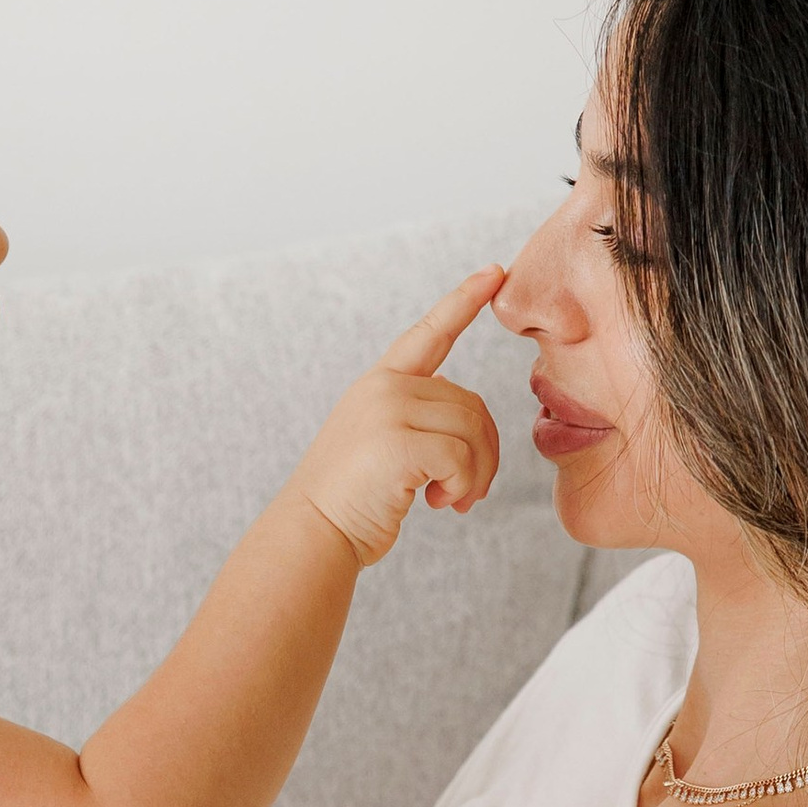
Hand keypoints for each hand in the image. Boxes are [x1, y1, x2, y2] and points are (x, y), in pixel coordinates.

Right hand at [290, 268, 505, 566]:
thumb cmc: (351, 500)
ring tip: (452, 500)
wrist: (312, 533)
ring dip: (475, 475)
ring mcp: (387, 411)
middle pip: (471, 403)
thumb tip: (469, 424)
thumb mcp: (379, 443)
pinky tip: (441, 504)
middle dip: (482, 452)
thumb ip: (416, 418)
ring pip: (472, 429)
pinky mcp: (398, 442)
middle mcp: (383, 388)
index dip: (464, 301)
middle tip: (465, 492)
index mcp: (378, 383)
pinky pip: (462, 457)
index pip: (429, 334)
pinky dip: (464, 487)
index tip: (495, 272)